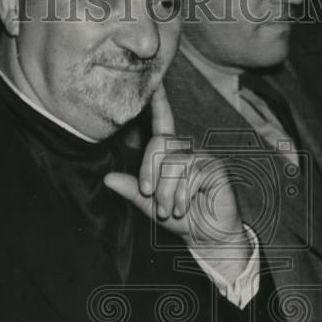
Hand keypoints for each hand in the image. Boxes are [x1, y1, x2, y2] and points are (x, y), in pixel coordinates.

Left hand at [104, 85, 249, 258]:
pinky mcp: (214, 169)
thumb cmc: (183, 219)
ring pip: (172, 164)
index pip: (163, 125)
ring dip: (165, 192)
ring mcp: (202, 158)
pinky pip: (188, 175)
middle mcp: (187, 152)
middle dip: (149, 174)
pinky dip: (180, 196)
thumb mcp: (151, 206)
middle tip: (151, 198)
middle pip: (159, 145)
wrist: (208, 238)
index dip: (159, 103)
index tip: (155, 83)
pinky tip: (183, 208)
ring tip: (170, 210)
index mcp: (171, 156)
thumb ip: (132, 191)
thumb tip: (108, 179)